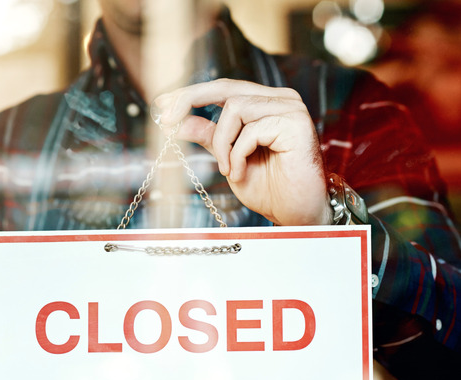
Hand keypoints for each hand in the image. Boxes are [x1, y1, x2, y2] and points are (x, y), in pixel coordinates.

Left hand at [152, 79, 331, 225]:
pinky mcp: (295, 123)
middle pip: (225, 86)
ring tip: (226, 168)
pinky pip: (250, 130)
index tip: (161, 104)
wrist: (298, 213)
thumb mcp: (228, 158)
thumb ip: (208, 135)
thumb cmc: (270, 188)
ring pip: (235, 107)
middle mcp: (279, 99)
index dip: (190, 93)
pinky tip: (240, 172)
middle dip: (190, 100)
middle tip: (167, 121)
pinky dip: (237, 153)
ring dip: (222, 142)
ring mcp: (290, 108)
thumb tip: (177, 120)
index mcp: (265, 103)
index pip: (222, 88)